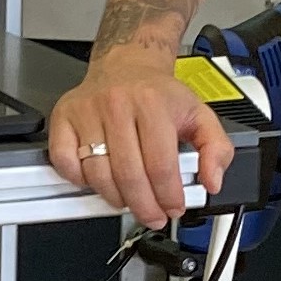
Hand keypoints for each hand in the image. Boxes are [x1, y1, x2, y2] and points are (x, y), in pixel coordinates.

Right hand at [45, 59, 232, 230]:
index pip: (160, 165)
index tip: (173, 208)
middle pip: (128, 175)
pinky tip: (98, 180)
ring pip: (97, 174)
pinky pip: (66, 163)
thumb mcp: (199, 114)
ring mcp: (87, 112)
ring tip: (130, 200)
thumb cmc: (158, 94)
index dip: (168, 196)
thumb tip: (212, 180)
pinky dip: (80, 180)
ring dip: (115, 198)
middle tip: (153, 215)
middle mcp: (117, 105)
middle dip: (144, 206)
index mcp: (152, 104)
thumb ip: (216, 148)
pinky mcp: (64, 118)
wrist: (126, 65)